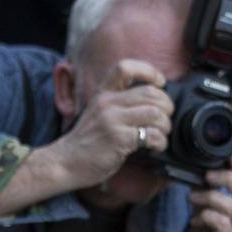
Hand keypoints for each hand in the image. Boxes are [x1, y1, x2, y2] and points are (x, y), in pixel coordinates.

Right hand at [50, 59, 172, 189]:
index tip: (160, 83)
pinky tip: (156, 147)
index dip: (148, 71)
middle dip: (167, 106)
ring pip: (155, 113)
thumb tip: (155, 101)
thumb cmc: (88, 141)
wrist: (65, 163)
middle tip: (165, 119)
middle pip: (150, 93)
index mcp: (103, 94)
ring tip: (161, 134)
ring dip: (165, 125)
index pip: (125, 68)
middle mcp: (107, 103)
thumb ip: (120, 103)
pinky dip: (161, 142)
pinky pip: (151, 135)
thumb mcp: (99, 113)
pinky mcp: (118, 139)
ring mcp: (112, 120)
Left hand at [182, 154, 231, 231]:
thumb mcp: (204, 226)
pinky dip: (208, 217)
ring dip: (214, 197)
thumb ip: (204, 206)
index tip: (230, 157)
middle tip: (209, 176)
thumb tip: (195, 184)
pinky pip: (223, 227)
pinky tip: (195, 220)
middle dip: (230, 179)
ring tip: (195, 198)